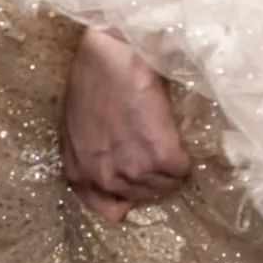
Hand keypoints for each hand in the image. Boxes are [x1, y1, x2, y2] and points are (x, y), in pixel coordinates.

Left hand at [61, 28, 191, 221]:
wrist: (110, 54)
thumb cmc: (90, 79)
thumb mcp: (77, 126)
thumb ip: (91, 154)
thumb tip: (118, 166)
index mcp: (79, 173)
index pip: (109, 208)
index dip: (128, 192)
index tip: (138, 174)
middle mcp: (103, 179)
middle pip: (143, 196)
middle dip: (151, 174)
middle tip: (156, 145)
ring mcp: (132, 170)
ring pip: (165, 185)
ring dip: (171, 166)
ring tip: (169, 138)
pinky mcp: (160, 155)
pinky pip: (182, 171)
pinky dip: (185, 157)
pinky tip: (179, 136)